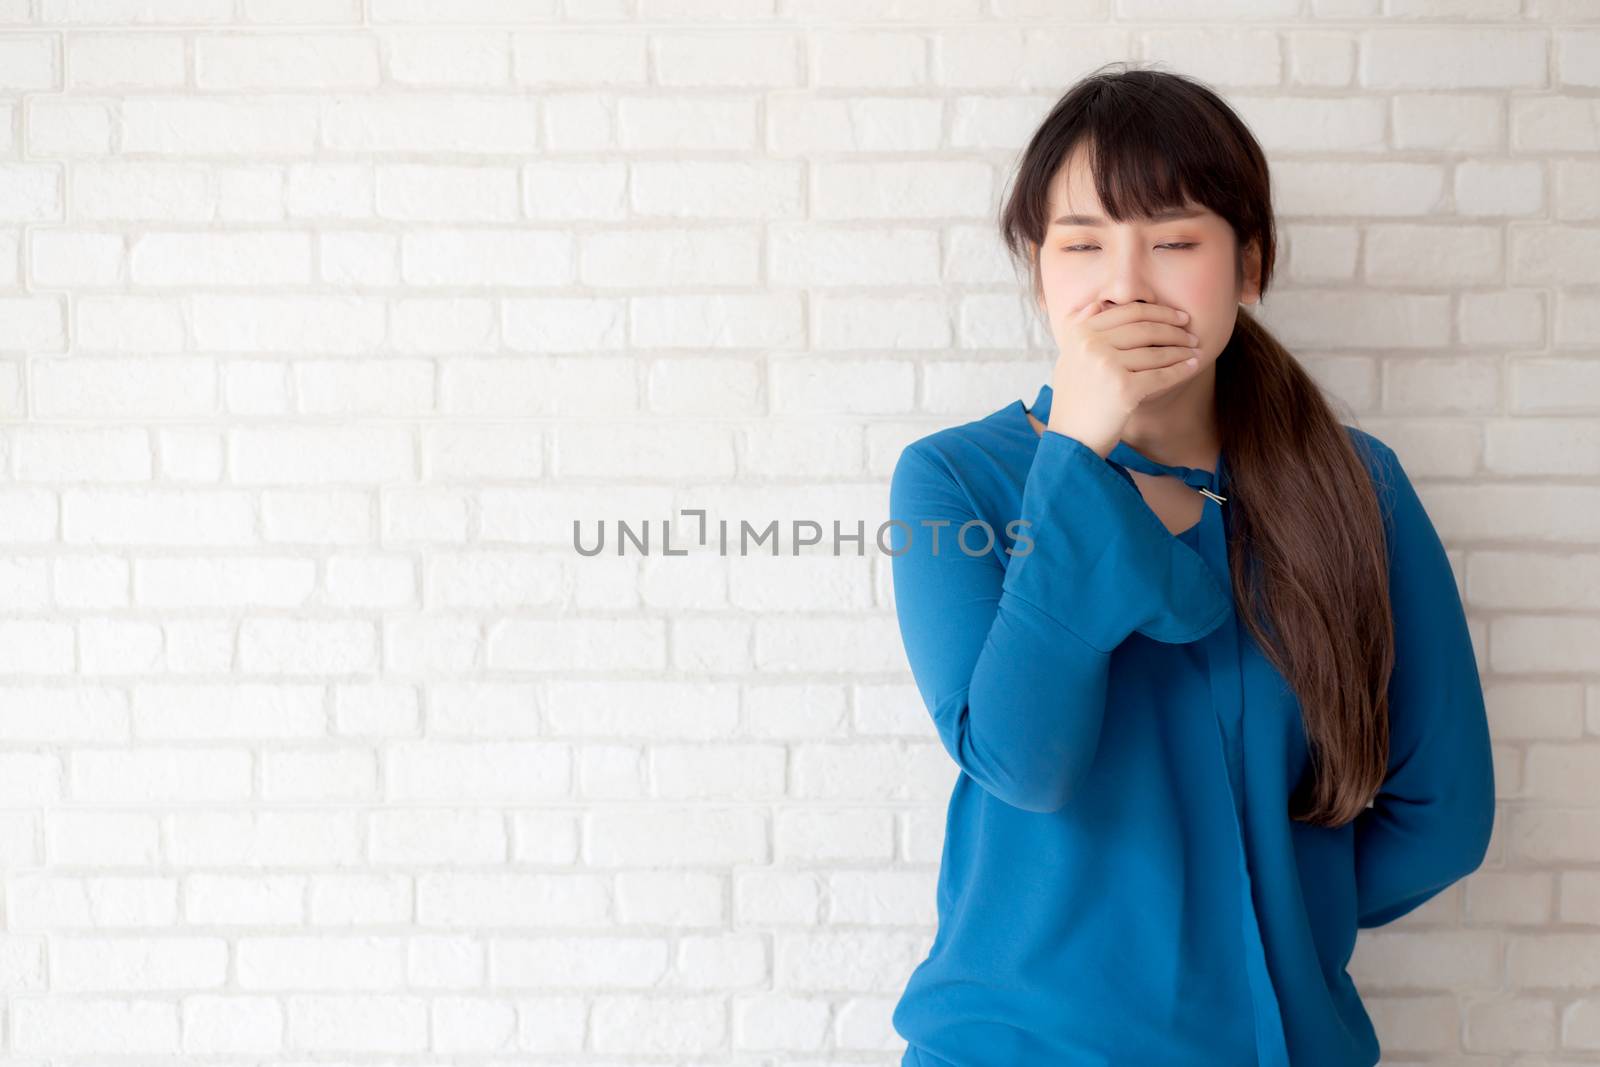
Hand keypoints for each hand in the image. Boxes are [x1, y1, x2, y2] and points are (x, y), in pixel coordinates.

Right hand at [1043, 301, 1202, 458]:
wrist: (1071, 439)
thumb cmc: (1074, 400)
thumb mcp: (1068, 358)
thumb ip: (1079, 328)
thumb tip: (1099, 304)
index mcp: (1080, 333)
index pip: (1128, 312)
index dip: (1159, 311)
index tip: (1177, 316)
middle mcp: (1091, 346)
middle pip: (1145, 329)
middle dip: (1174, 330)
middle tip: (1191, 334)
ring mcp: (1107, 366)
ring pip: (1156, 352)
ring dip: (1181, 350)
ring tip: (1195, 350)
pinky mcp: (1124, 390)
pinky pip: (1161, 375)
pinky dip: (1181, 370)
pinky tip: (1193, 366)